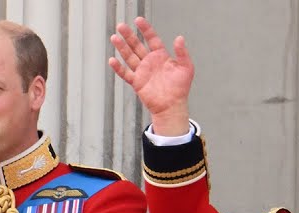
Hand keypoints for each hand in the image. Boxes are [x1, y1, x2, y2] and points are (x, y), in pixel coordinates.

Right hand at [109, 17, 194, 134]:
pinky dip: (118, 68)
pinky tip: (112, 60)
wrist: (172, 106)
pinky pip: (125, 73)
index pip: (151, 39)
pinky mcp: (137, 82)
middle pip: (137, 45)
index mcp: (161, 56)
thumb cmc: (180, 88)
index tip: (138, 20)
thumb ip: (182, 53)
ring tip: (114, 37)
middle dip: (129, 36)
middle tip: (121, 26)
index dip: (145, 29)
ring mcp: (142, 72)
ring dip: (121, 47)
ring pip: (129, 57)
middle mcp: (150, 62)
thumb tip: (179, 38)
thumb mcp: (186, 68)